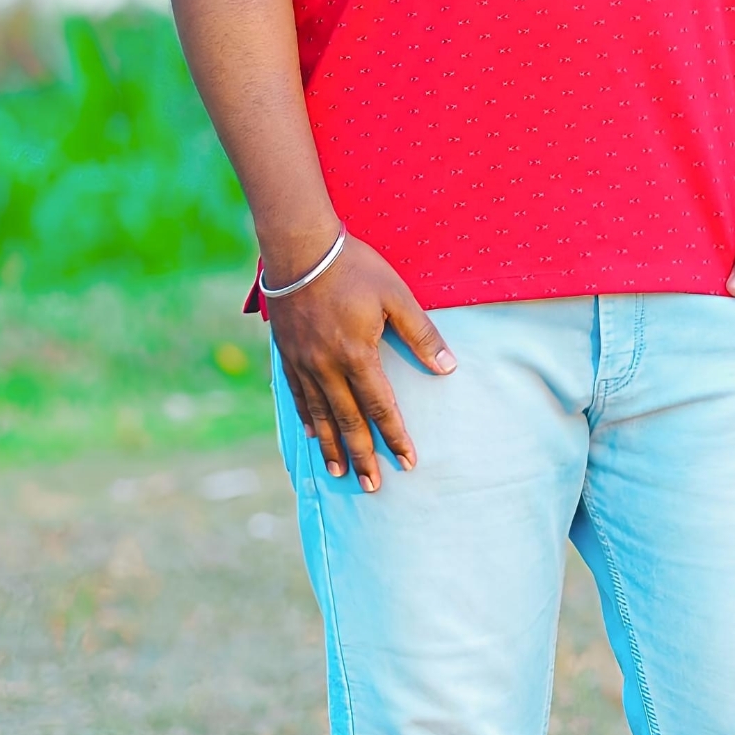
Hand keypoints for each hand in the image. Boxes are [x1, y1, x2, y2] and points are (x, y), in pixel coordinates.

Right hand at [267, 234, 455, 489]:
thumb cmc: (354, 268)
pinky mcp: (287, 353)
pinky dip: (306, 417)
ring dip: (332, 446)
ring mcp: (303, 362)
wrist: (300, 247)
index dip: (396, 437)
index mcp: (358, 355)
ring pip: (320, 415)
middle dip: (362, 456)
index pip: (381, 408)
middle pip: (348, 421)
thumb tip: (448, 368)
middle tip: (372, 486)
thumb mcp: (396, 296)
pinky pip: (297, 394)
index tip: (408, 464)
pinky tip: (312, 434)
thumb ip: (421, 334)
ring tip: (339, 472)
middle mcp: (328, 367)